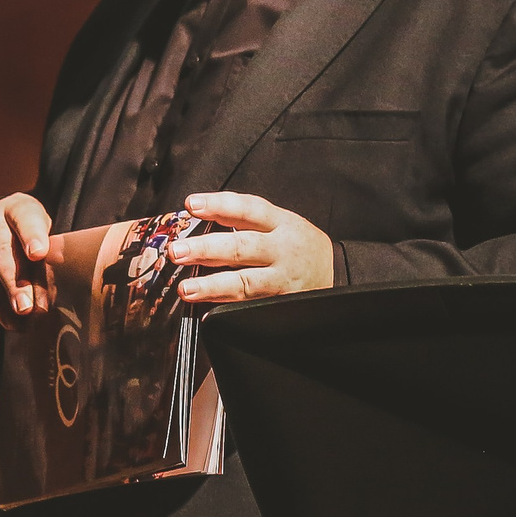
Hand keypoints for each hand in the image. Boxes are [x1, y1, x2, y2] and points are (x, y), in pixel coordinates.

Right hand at [0, 193, 54, 324]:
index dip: (32, 236)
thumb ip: (46, 264)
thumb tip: (43, 301)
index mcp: (16, 208)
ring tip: (15, 322)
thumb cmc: (25, 244)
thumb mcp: (43, 244)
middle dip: (14, 284)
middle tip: (26, 308)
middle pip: (0, 252)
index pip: (25, 218)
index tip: (38, 254)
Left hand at [168, 193, 333, 302]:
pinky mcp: (282, 303)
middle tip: (177, 251)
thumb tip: (198, 220)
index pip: (247, 209)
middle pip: (242, 248)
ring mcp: (282, 279)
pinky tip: (208, 312)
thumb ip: (246, 222)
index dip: (219, 205)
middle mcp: (282, 249)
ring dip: (213, 286)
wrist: (338, 272)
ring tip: (186, 289)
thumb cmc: (298, 245)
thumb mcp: (281, 223)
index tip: (192, 204)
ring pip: (246, 283)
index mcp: (280, 223)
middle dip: (207, 249)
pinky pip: (253, 307)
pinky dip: (230, 308)